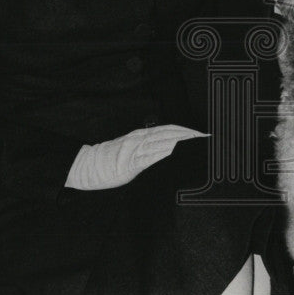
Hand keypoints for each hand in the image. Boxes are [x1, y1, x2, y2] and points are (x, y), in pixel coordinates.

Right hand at [65, 125, 208, 189]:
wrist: (88, 165)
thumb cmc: (110, 160)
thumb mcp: (132, 149)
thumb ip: (149, 147)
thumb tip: (168, 148)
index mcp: (142, 134)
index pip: (169, 129)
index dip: (187, 130)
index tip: (201, 133)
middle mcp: (141, 138)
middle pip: (170, 134)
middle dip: (190, 136)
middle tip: (205, 138)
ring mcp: (136, 150)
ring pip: (163, 142)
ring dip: (182, 143)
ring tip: (197, 143)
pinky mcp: (131, 163)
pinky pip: (150, 157)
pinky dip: (163, 154)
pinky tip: (174, 153)